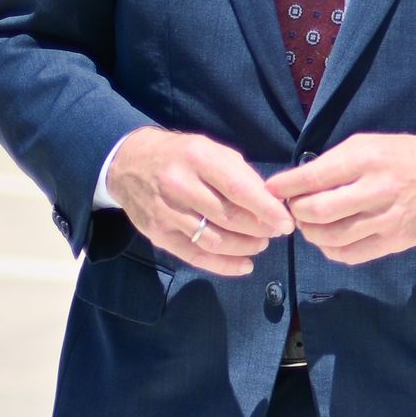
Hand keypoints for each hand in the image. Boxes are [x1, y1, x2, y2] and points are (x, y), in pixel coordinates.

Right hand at [103, 126, 292, 276]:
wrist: (128, 163)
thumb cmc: (181, 155)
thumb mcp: (211, 150)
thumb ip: (240, 174)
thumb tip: (272, 202)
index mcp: (197, 159)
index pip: (238, 188)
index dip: (266, 209)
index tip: (287, 221)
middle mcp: (179, 186)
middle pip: (228, 217)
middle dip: (260, 229)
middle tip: (277, 232)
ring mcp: (166, 213)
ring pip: (215, 240)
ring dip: (245, 246)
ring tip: (261, 243)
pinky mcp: (158, 235)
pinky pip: (196, 256)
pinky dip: (224, 265)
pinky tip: (245, 264)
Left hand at [269, 132, 415, 264]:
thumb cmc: (405, 157)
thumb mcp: (369, 145)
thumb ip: (334, 163)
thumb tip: (295, 184)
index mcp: (366, 159)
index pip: (312, 178)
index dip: (283, 187)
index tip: (270, 190)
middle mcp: (376, 189)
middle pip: (317, 212)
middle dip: (296, 213)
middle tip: (294, 210)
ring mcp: (387, 219)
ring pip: (331, 238)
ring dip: (311, 234)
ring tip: (310, 225)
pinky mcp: (395, 241)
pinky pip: (351, 255)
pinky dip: (332, 250)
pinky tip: (330, 240)